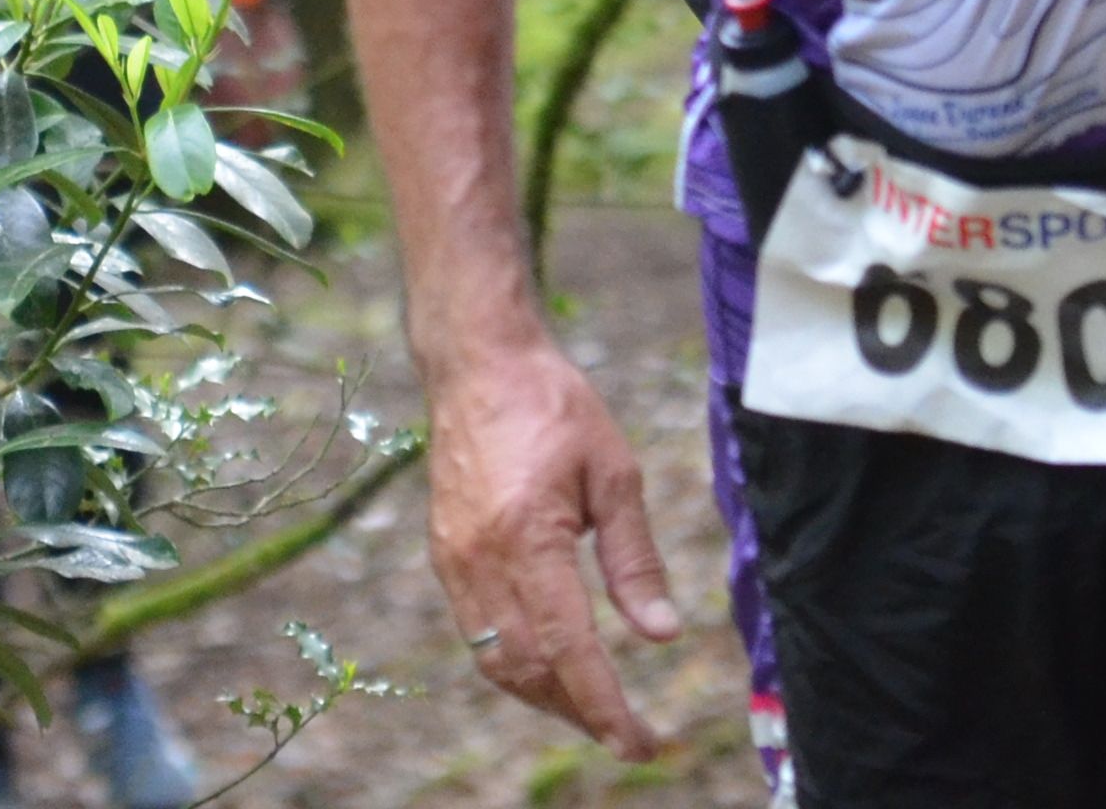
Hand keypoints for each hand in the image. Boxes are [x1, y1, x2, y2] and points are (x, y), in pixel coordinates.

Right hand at [422, 339, 678, 756]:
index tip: (639, 743)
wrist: (478, 362)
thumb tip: (661, 634)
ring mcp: (453, 561)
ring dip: (546, 697)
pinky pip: (478, 634)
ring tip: (594, 711)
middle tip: (629, 736)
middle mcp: (480, 559)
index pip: (568, 648)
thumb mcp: (614, 472)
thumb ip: (634, 559)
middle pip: (529, 668)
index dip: (604, 705)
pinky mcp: (444, 555)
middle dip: (579, 712)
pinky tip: (550, 666)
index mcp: (526, 537)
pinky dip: (515, 665)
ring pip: (497, 661)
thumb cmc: (554, 405)